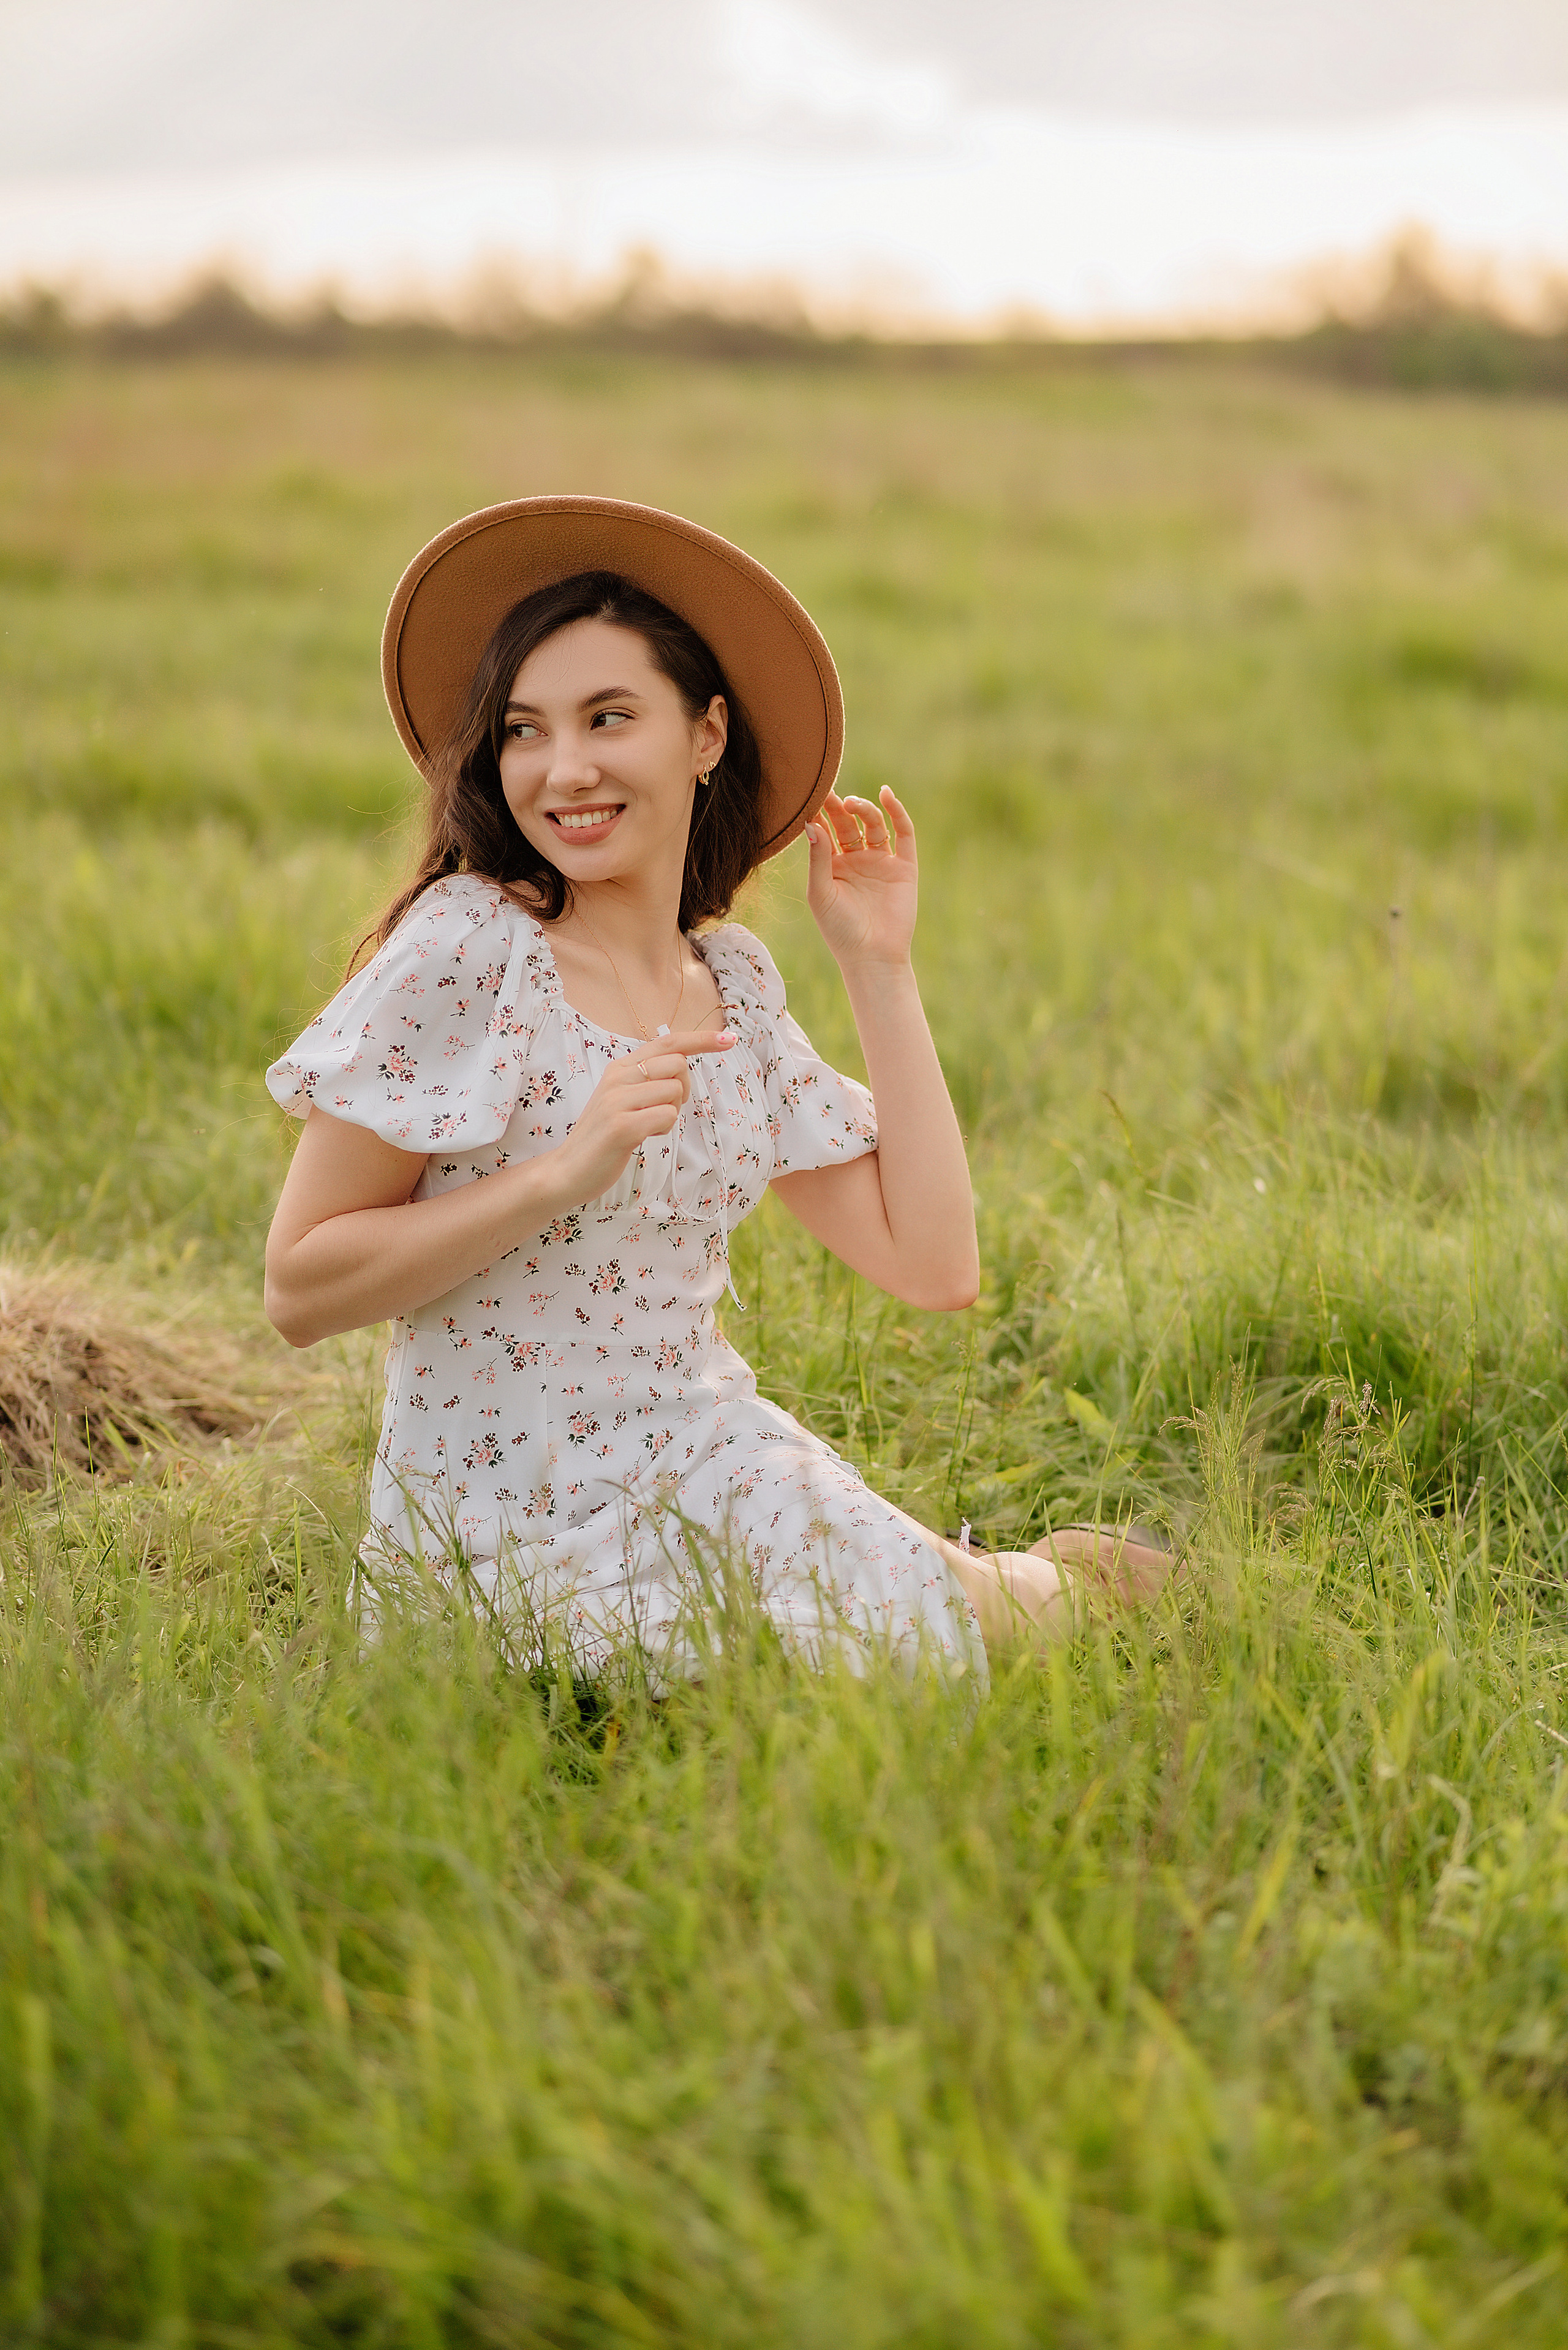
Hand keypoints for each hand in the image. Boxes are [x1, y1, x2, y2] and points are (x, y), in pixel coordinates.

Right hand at [550, 1028, 733, 1203]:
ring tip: (647, 1127)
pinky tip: (644, 1137)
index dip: (701, 1039)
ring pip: (674, 1091)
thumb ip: (646, 1080)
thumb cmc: (602, 1138)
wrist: (567, 1171)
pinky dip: (663, 1129)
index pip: (668, 1042)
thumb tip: (681, 1065)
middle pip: (678, 1065)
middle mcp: (618, 1077)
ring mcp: (618, 1100)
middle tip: (663, 1110)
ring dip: (671, 1113)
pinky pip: (667, 1116)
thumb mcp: (622, 1099)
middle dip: (684, 1089)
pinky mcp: (622, 1126)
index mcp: (620, 1068)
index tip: (729, 1038)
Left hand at [805, 787, 917, 970]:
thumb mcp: (820, 892)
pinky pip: (903, 834)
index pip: (824, 830)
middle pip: (847, 823)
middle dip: (837, 806)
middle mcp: (856, 860)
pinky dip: (896, 813)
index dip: (818, 812)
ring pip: (873, 824)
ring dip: (863, 809)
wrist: (872, 956)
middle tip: (827, 790)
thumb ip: (817, 858)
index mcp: (832, 866)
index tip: (809, 793)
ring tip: (851, 803)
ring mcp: (881, 862)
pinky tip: (886, 796)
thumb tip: (810, 823)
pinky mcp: (904, 867)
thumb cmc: (839, 930)